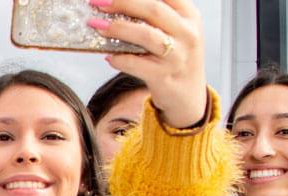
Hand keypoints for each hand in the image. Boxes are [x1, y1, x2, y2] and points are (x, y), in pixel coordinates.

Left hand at [88, 0, 206, 127]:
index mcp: (189, 16)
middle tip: (98, 2)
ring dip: (118, 28)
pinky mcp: (164, 77)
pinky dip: (118, 58)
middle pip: (153, 9)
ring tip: (97, 26)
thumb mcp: (176, 30)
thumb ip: (156, 15)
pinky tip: (109, 56)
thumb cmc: (175, 57)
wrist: (187, 95)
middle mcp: (187, 34)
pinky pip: (135, 64)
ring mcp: (176, 57)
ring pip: (146, 35)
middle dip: (122, 2)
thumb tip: (116, 4)